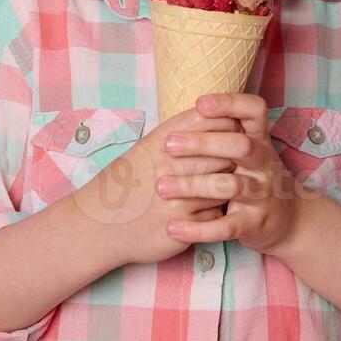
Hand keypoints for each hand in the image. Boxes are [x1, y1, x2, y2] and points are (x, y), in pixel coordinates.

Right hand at [74, 106, 244, 265]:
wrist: (97, 227)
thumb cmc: (127, 183)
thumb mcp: (147, 149)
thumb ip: (180, 132)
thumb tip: (216, 114)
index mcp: (161, 142)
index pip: (208, 121)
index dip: (227, 122)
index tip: (236, 126)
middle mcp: (169, 166)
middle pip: (223, 152)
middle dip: (235, 154)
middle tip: (243, 156)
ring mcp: (177, 198)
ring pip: (224, 184)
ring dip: (230, 183)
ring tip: (230, 181)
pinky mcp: (183, 226)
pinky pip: (216, 214)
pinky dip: (217, 211)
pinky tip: (210, 208)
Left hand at [156, 92, 315, 255]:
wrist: (290, 221)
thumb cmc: (256, 177)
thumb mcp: (248, 152)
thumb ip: (224, 134)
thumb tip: (185, 113)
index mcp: (260, 140)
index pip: (254, 111)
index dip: (230, 103)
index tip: (200, 104)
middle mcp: (264, 164)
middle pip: (239, 146)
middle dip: (203, 143)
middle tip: (169, 145)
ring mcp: (261, 194)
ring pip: (229, 186)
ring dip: (192, 185)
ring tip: (162, 186)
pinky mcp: (254, 223)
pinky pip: (226, 227)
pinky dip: (198, 229)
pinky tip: (173, 227)